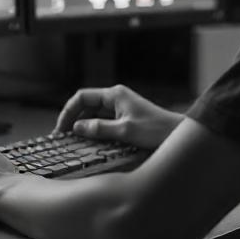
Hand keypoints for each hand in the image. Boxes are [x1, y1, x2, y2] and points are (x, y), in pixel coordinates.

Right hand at [54, 84, 182, 149]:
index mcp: (114, 95)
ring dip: (84, 127)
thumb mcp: (125, 131)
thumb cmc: (155, 129)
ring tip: (73, 142)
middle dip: (74, 120)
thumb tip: (77, 127)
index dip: (68, 111)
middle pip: (86, 106)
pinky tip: (90, 143)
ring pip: (94, 116)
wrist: (178, 134)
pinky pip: (104, 123)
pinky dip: (95, 131)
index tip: (61, 128)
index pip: (82, 97)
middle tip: (63, 138)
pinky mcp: (125, 119)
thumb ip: (99, 129)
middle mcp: (116, 98)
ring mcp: (120, 108)